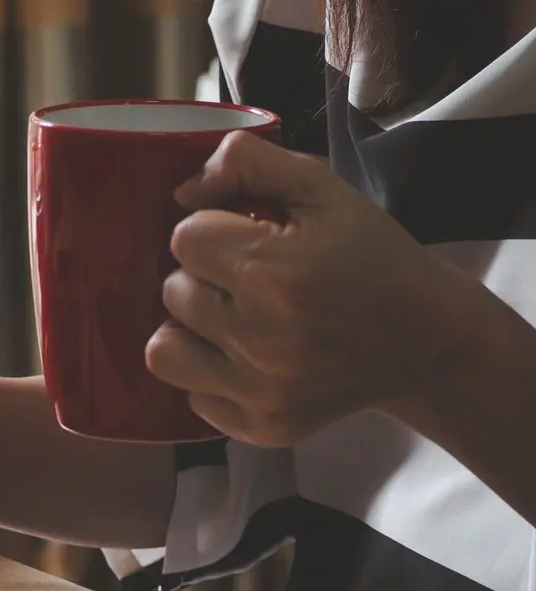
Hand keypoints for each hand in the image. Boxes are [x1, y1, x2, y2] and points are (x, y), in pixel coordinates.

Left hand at [144, 131, 462, 446]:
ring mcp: (260, 391)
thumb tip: (183, 192)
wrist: (425, 340)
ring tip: (231, 318)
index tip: (247, 237)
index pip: (184, 239)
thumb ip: (247, 163)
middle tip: (247, 278)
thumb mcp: (321, 188)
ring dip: (190, 329)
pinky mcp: (261, 427)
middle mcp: (261, 338)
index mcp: (274, 272)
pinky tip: (247, 358)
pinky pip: (191, 397)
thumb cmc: (369, 255)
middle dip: (203, 277)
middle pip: (173, 292)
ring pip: (164, 350)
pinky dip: (210, 376)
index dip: (212, 230)